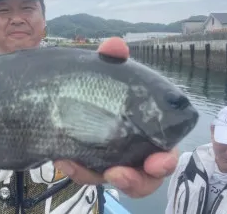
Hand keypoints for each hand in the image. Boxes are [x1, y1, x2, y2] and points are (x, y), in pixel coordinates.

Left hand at [53, 37, 178, 197]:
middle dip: (135, 181)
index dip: (164, 162)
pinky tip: (62, 158)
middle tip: (118, 173)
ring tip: (77, 166)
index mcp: (144, 132)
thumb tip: (115, 45)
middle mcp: (129, 151)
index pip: (163, 153)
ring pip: (108, 180)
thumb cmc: (96, 87)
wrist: (64, 95)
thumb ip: (111, 61)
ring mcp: (107, 160)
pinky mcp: (85, 163)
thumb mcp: (103, 73)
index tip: (156, 162)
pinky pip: (83, 173)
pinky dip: (75, 169)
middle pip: (142, 178)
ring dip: (95, 177)